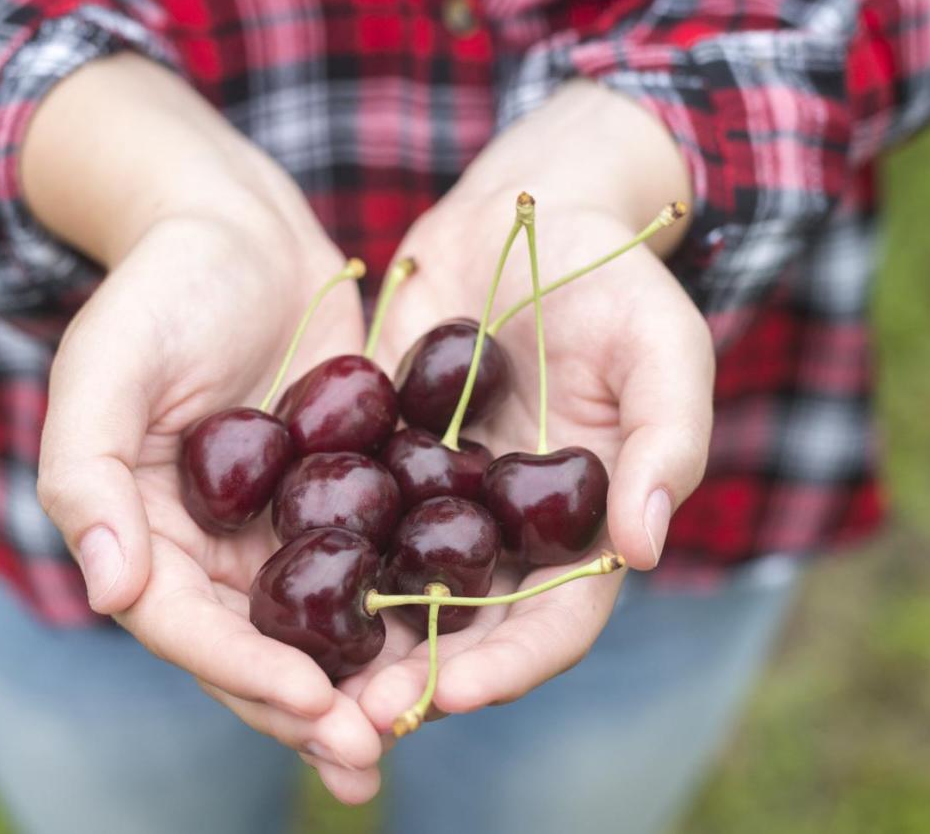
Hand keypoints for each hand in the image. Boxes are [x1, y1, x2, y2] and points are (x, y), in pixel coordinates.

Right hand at [26, 55, 382, 801]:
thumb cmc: (160, 285)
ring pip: (318, 628)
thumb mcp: (105, 365)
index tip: (311, 704)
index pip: (186, 628)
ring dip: (361, 684)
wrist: (238, 224)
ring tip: (413, 725)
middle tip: (370, 750)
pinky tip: (452, 647)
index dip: (244, 673)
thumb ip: (86, 474)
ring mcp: (276, 529)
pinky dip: (403, 613)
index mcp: (142, 533)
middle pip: (255, 651)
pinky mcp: (341, 497)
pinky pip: (371, 568)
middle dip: (309, 709)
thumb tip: (109, 590)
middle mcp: (208, 550)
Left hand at [358, 81, 713, 727]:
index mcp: (583, 530)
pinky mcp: (381, 459)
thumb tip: (644, 549)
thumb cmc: (615, 278)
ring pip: (395, 591)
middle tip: (354, 718)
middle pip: (465, 631)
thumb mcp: (662, 348)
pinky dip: (314, 558)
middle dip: (415, 680)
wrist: (528, 212)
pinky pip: (345, 518)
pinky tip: (264, 583)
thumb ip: (665, 442)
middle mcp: (507, 533)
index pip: (555, 623)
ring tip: (299, 677)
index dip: (510, 666)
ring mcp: (440, 500)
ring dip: (353, 642)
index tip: (450, 690)